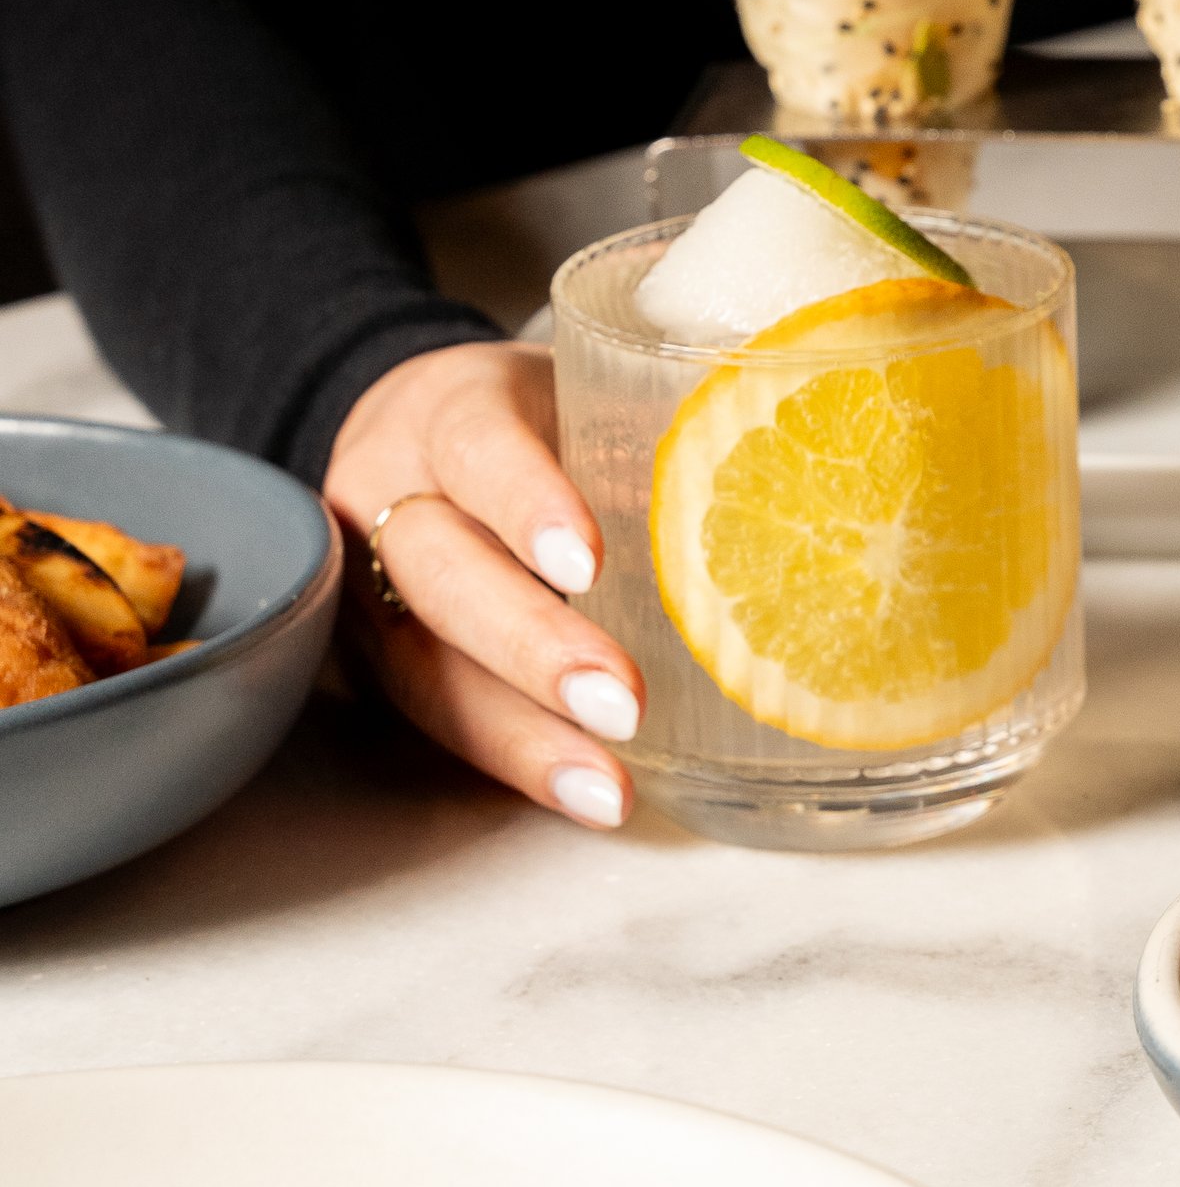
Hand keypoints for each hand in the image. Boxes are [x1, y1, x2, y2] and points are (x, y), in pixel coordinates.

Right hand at [324, 343, 642, 827]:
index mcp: (447, 413)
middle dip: (532, 647)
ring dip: (524, 734)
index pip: (477, 448)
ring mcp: (375, 591)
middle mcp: (391, 500)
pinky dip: (518, 760)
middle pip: (442, 574)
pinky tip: (585, 795)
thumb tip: (797, 486)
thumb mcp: (581, 392)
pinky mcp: (386, 661)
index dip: (526, 505)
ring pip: (427, 665)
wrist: (422, 437)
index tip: (588, 563)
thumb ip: (651, 432)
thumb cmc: (535, 420)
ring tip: (605, 785)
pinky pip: (442, 717)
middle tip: (622, 700)